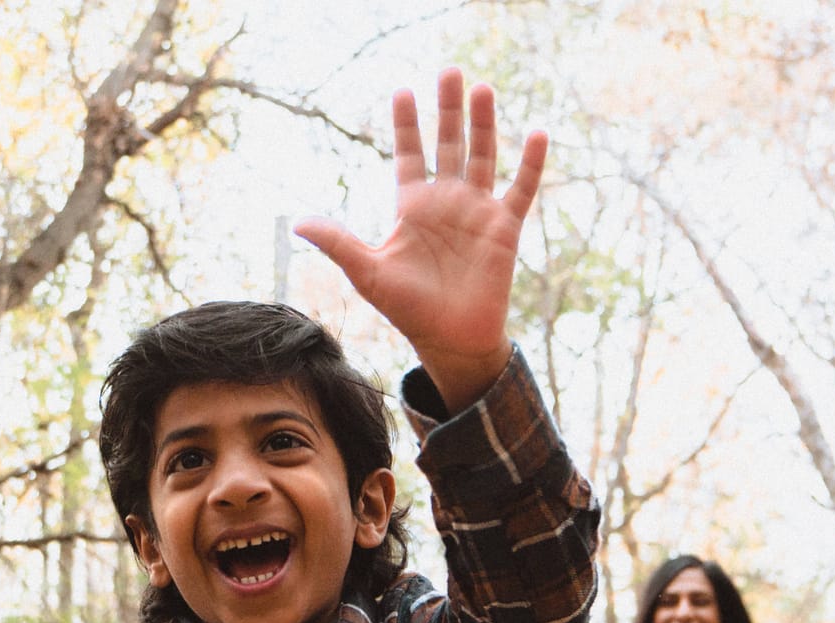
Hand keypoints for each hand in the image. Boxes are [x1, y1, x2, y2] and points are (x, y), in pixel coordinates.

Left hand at [294, 66, 547, 411]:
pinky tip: (537, 133)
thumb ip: (338, 242)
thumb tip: (298, 222)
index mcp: (413, 208)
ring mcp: (477, 211)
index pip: (408, 155)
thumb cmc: (408, 309)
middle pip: (448, 144)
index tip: (402, 91)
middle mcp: (446, 202)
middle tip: (449, 71)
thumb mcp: (367, 272)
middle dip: (447, 110)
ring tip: (482, 89)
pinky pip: (521, 189)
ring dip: (483, 124)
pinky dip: (530, 163)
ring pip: (482, 156)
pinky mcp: (504, 227)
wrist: (449, 339)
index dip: (406, 125)